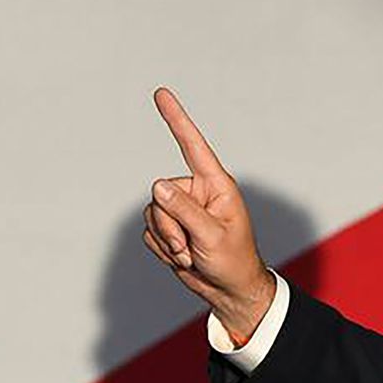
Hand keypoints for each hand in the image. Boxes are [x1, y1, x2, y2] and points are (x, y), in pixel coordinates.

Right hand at [146, 87, 275, 341]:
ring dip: (167, 241)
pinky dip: (162, 249)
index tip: (161, 93)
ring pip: (152, 214)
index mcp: (215, 185)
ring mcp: (181, 209)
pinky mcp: (170, 227)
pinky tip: (182, 258)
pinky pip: (149, 232)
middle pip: (161, 194)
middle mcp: (196, 191)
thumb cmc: (233, 260)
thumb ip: (185, 211)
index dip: (176, 119)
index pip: (192, 145)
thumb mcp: (212, 236)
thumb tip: (157, 185)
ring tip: (190, 254)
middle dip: (170, 226)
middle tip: (189, 248)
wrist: (228, 289)